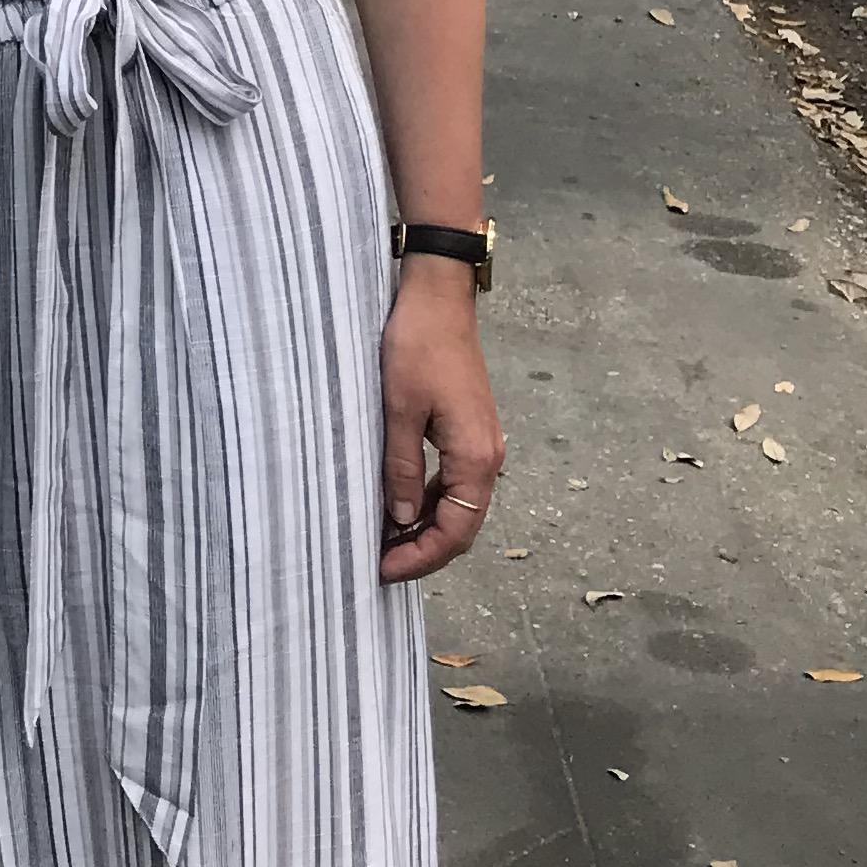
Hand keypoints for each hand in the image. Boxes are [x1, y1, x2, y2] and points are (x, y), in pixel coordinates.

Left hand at [377, 262, 502, 583]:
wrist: (438, 297)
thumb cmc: (417, 345)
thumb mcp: (399, 410)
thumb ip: (400, 468)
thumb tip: (399, 519)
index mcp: (476, 457)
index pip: (456, 531)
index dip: (420, 557)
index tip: (383, 570)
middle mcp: (487, 456)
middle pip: (462, 525)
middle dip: (424, 549)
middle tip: (380, 563)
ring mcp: (481, 442)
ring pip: (458, 504)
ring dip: (425, 526)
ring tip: (383, 539)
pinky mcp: (468, 428)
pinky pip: (453, 480)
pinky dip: (428, 499)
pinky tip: (398, 501)